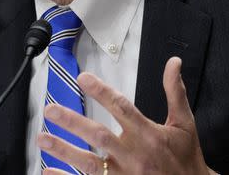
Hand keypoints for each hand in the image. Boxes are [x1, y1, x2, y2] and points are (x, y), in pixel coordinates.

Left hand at [37, 57, 213, 174]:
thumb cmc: (186, 159)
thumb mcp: (184, 124)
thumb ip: (175, 92)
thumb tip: (173, 64)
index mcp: (148, 135)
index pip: (121, 107)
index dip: (101, 91)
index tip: (83, 78)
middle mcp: (134, 155)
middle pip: (99, 136)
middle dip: (72, 122)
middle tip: (50, 110)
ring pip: (89, 163)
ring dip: (63, 150)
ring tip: (42, 138)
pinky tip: (49, 170)